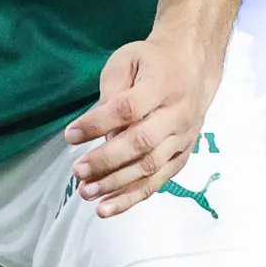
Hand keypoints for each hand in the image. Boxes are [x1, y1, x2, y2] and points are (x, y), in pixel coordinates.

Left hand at [68, 34, 216, 217]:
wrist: (194, 67)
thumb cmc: (152, 62)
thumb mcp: (127, 59)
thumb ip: (111, 90)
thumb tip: (97, 127)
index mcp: (162, 84)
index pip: (128, 108)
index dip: (98, 123)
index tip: (71, 135)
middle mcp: (178, 114)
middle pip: (141, 143)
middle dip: (106, 160)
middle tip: (78, 171)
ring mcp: (183, 138)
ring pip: (151, 167)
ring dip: (117, 184)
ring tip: (87, 193)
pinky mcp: (183, 155)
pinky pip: (159, 181)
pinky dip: (133, 197)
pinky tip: (108, 207)